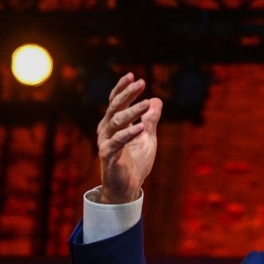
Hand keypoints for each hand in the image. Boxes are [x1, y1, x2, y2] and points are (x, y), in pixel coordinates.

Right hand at [97, 72, 162, 204]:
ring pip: (116, 121)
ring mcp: (106, 142)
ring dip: (132, 111)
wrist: (128, 188)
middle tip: (141, 82)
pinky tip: (140, 128)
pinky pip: (117, 142)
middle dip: (128, 93)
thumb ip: (151, 120)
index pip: (116, 101)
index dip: (122, 88)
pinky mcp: (108, 156)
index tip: (132, 75)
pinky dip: (129, 133)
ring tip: (146, 103)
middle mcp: (107, 130)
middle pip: (115, 107)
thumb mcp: (148, 138)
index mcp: (115, 124)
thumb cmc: (136, 162)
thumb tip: (157, 100)